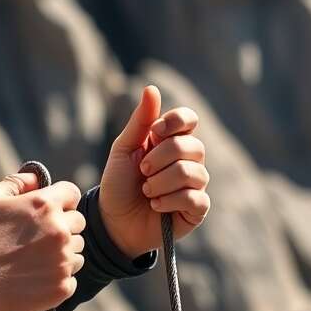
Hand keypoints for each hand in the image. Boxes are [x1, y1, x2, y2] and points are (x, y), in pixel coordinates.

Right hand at [0, 171, 86, 310]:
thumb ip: (17, 183)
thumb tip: (37, 179)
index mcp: (44, 205)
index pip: (72, 193)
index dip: (59, 200)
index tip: (45, 211)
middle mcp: (60, 232)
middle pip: (78, 222)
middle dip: (62, 226)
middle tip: (35, 238)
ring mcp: (63, 261)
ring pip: (77, 250)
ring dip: (62, 252)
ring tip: (33, 259)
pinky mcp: (62, 287)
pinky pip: (71, 276)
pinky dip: (57, 277)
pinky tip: (33, 277)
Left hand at [98, 85, 209, 258]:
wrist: (113, 221)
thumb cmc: (118, 183)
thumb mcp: (123, 149)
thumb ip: (140, 121)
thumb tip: (151, 88)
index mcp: (171, 141)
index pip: (189, 119)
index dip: (175, 122)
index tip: (155, 132)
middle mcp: (188, 160)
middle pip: (192, 145)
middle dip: (161, 157)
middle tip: (142, 170)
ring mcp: (195, 185)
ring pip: (193, 172)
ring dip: (162, 182)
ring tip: (146, 191)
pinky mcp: (197, 209)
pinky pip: (195, 198)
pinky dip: (170, 201)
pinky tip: (155, 206)